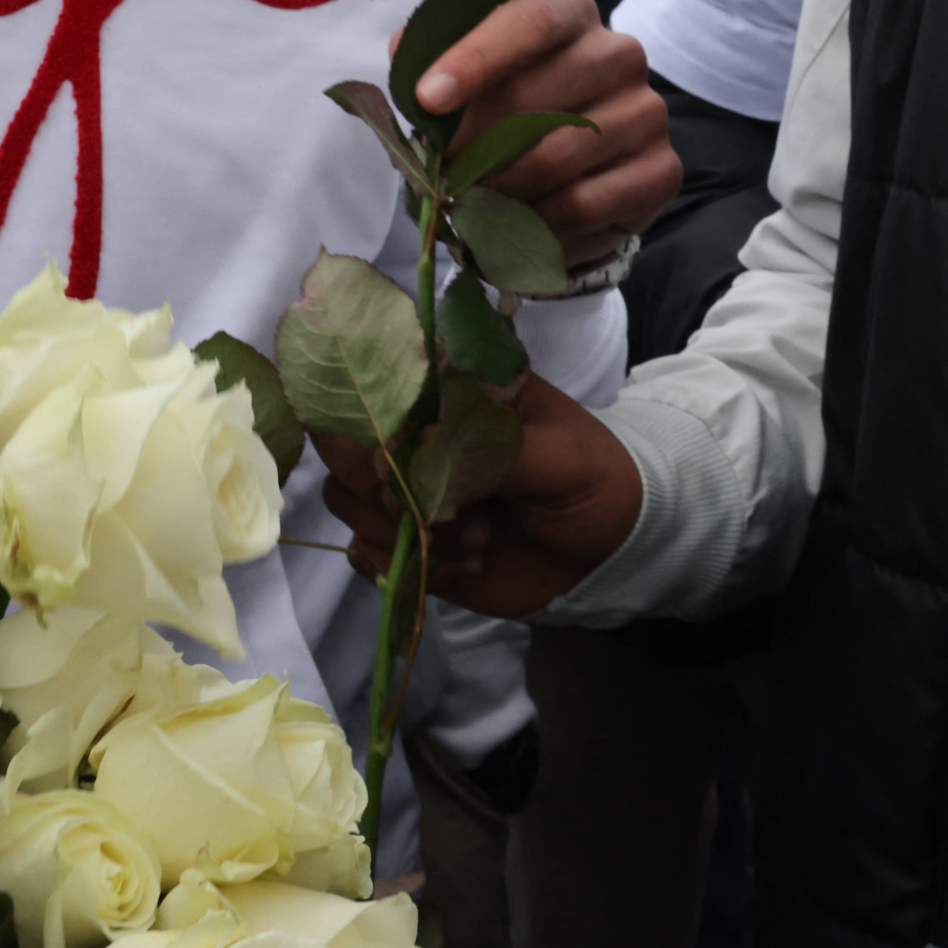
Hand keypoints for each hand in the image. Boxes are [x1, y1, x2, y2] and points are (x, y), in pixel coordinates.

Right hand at [313, 373, 643, 615]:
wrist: (609, 552)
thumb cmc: (592, 480)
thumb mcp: (562, 455)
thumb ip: (496, 449)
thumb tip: (421, 448)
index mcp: (446, 388)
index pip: (370, 379)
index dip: (367, 416)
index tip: (400, 455)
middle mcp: (410, 432)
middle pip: (338, 444)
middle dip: (382, 483)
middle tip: (441, 507)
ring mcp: (401, 487)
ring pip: (345, 500)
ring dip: (405, 530)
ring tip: (477, 539)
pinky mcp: (404, 541)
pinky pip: (363, 553)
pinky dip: (409, 567)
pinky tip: (466, 566)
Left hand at [405, 0, 677, 267]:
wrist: (576, 167)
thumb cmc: (511, 108)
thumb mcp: (469, 72)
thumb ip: (435, 56)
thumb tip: (403, 52)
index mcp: (571, 13)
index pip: (531, 21)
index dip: (476, 58)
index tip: (428, 98)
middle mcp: (619, 53)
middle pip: (540, 97)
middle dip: (473, 144)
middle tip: (435, 175)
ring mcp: (647, 112)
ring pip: (559, 157)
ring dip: (499, 190)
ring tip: (466, 205)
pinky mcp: (662, 170)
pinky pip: (586, 205)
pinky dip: (536, 225)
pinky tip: (509, 230)